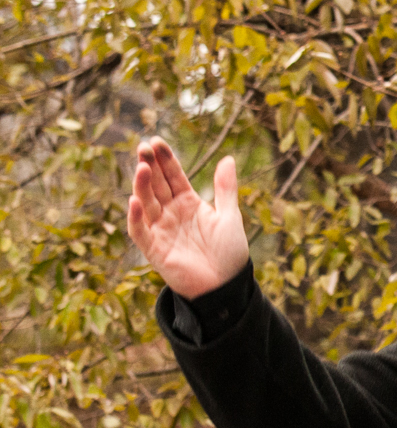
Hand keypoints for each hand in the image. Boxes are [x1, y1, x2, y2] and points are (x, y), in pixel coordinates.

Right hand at [126, 137, 248, 299]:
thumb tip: (228, 159)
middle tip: (144, 147)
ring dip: (142, 186)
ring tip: (142, 167)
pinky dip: (136, 218)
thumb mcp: (229, 217)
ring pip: (146, 203)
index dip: (165, 160)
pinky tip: (135, 201)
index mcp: (188, 203)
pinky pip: (140, 231)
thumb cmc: (230, 252)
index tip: (157, 141)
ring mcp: (161, 230)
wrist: (227, 285)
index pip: (173, 176)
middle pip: (156, 185)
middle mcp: (171, 213)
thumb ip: (225, 189)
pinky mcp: (154, 249)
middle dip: (150, 166)